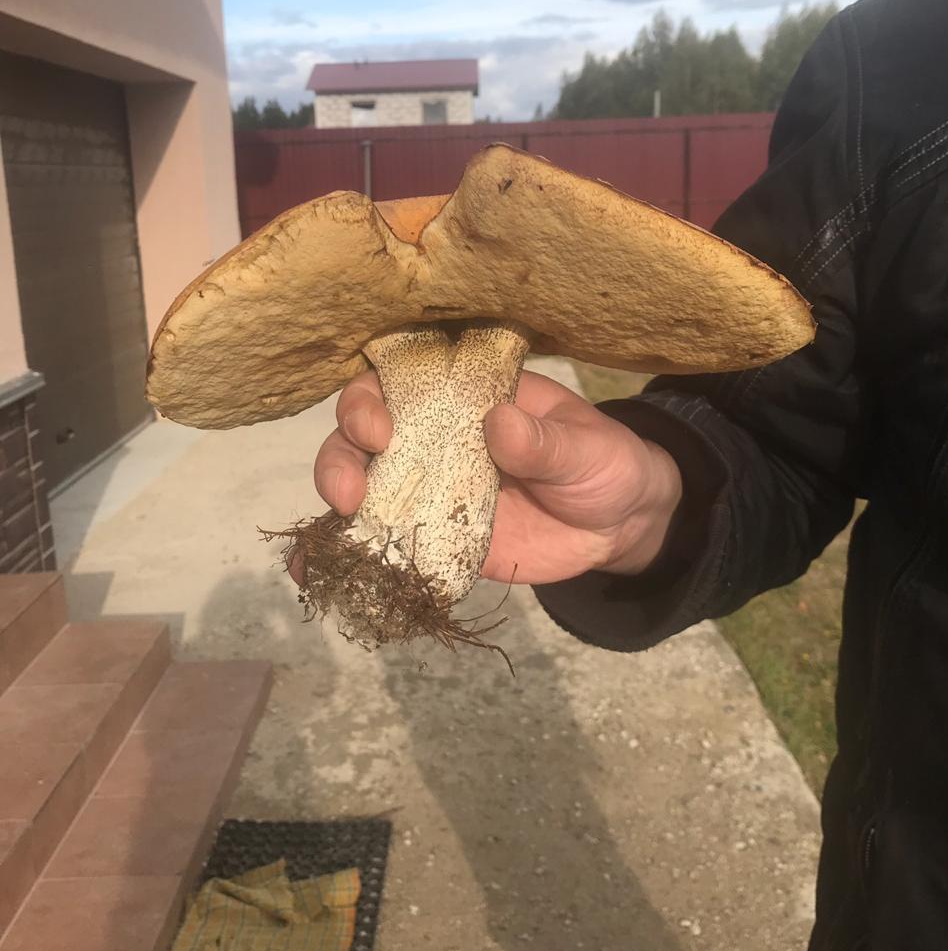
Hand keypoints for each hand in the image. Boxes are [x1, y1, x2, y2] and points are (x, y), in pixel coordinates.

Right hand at [313, 369, 681, 585]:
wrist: (619, 526)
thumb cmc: (603, 463)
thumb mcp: (585, 448)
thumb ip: (545, 442)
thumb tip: (500, 425)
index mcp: (467, 396)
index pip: (400, 379)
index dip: (373, 397)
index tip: (381, 428)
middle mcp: (435, 435)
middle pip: (362, 432)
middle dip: (343, 455)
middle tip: (350, 490)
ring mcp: (430, 486)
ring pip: (363, 484)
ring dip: (337, 501)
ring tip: (337, 528)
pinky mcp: (436, 536)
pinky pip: (387, 541)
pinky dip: (353, 553)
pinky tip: (325, 570)